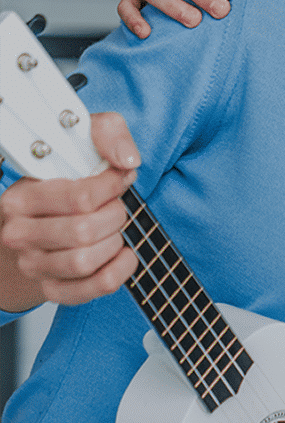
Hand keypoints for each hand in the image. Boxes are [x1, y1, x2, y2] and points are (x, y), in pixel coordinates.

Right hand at [0, 114, 140, 304]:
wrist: (38, 228)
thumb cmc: (64, 186)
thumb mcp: (81, 145)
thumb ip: (107, 134)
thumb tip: (126, 160)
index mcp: (21, 197)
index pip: (78, 197)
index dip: (112, 187)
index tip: (120, 179)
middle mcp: (19, 233)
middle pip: (84, 231)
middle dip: (115, 216)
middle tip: (114, 208)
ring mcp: (33, 264)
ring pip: (87, 261)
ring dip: (114, 243)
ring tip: (113, 231)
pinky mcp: (52, 288)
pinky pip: (94, 287)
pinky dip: (119, 271)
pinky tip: (121, 254)